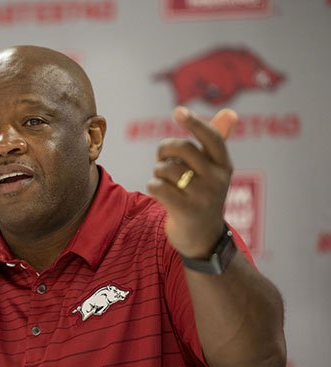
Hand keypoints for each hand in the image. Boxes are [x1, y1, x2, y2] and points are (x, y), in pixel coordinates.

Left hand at [147, 106, 237, 257]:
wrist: (202, 239)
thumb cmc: (202, 196)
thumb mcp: (214, 170)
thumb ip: (217, 141)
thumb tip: (230, 113)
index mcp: (225, 166)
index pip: (211, 137)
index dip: (194, 122)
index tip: (178, 111)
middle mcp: (218, 180)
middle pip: (182, 148)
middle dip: (164, 149)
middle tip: (161, 158)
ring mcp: (203, 197)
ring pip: (166, 168)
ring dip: (157, 171)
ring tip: (163, 180)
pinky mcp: (186, 212)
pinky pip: (158, 187)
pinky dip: (152, 186)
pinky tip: (158, 192)